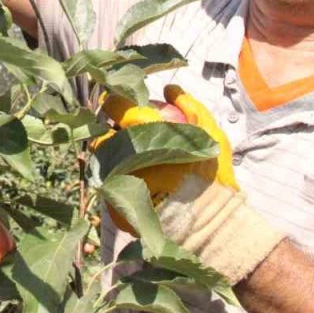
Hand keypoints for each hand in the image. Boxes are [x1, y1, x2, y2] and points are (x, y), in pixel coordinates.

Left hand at [101, 85, 282, 283]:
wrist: (207, 224)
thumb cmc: (210, 176)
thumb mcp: (210, 134)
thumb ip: (190, 106)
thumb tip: (169, 88)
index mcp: (144, 131)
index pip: (116, 106)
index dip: (114, 102)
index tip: (117, 104)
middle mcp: (123, 152)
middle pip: (103, 133)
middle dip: (109, 131)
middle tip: (122, 135)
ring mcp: (115, 178)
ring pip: (103, 159)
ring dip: (112, 154)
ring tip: (127, 158)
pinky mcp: (113, 201)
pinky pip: (110, 183)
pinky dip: (119, 179)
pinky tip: (133, 180)